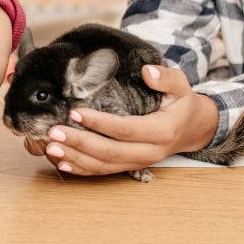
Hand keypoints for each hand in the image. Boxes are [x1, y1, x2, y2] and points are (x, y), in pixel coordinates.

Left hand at [41, 64, 217, 176]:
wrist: (192, 129)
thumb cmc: (181, 104)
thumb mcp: (181, 86)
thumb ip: (167, 78)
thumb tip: (148, 71)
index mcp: (161, 131)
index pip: (125, 130)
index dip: (100, 123)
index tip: (76, 112)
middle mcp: (149, 152)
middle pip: (110, 152)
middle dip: (79, 143)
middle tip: (54, 132)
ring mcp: (138, 162)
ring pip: (104, 166)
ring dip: (75, 158)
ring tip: (51, 148)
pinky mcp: (129, 167)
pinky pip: (103, 172)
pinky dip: (81, 169)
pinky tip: (61, 162)